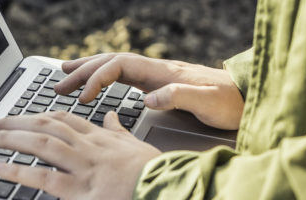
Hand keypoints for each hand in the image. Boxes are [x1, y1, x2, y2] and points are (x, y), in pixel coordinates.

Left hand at [0, 111, 161, 199]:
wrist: (168, 188)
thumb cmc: (153, 172)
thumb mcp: (135, 145)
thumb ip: (118, 130)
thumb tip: (110, 117)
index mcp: (100, 137)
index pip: (62, 118)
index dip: (36, 115)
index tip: (18, 116)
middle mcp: (88, 147)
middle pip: (45, 125)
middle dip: (14, 122)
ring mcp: (83, 166)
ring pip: (40, 144)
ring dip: (9, 138)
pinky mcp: (81, 190)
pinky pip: (44, 177)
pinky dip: (18, 171)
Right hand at [55, 53, 243, 129]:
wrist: (248, 97)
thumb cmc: (230, 102)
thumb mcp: (207, 102)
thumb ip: (178, 97)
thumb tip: (147, 99)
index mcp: (163, 73)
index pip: (120, 67)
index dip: (98, 79)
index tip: (83, 98)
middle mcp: (157, 70)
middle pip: (111, 62)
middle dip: (83, 71)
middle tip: (58, 82)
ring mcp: (157, 76)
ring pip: (116, 66)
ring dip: (90, 70)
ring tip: (66, 76)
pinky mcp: (160, 84)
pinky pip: (124, 76)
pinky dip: (105, 78)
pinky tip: (98, 85)